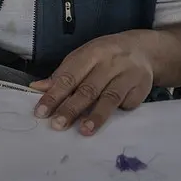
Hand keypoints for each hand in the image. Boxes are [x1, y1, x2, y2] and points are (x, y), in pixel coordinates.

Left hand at [29, 32, 153, 135]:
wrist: (143, 50)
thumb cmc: (104, 56)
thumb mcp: (82, 57)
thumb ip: (62, 74)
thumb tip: (37, 88)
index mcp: (90, 53)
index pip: (68, 77)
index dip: (54, 95)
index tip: (41, 112)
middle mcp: (109, 63)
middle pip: (87, 89)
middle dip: (71, 108)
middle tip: (57, 124)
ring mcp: (127, 75)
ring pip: (109, 98)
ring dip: (96, 116)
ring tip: (84, 130)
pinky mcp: (142, 88)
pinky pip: (127, 104)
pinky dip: (116, 114)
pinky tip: (106, 122)